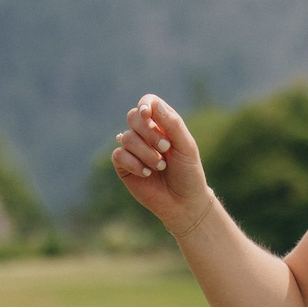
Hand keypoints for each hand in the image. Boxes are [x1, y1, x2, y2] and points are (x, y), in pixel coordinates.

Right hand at [112, 95, 215, 237]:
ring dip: (145, 153)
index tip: (147, 114)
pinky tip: (147, 174)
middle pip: (133, 117)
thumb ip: (172, 124)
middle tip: (165, 148)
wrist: (184, 202)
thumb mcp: (186, 146)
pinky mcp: (124, 167)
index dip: (145, 105)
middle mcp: (145, 134)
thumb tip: (153, 105)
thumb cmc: (188, 172)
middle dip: (148, 132)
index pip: (148, 103)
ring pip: (127, 138)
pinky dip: (134, 164)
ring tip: (160, 167)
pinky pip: (119, 155)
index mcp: (162, 124)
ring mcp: (133, 150)